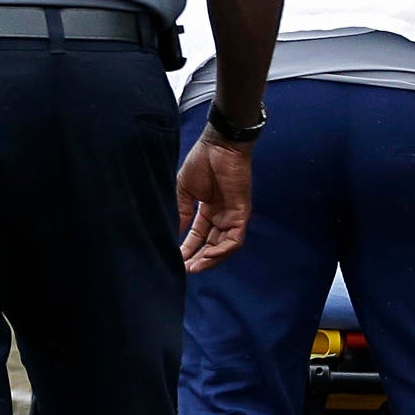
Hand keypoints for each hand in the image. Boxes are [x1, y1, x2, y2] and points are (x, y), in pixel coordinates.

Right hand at [175, 131, 253, 271]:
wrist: (219, 144)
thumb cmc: (202, 161)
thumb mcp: (184, 190)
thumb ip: (181, 212)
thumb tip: (172, 233)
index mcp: (208, 210)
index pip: (198, 236)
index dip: (187, 248)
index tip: (175, 260)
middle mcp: (222, 215)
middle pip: (211, 244)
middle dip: (198, 258)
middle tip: (184, 270)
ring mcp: (233, 215)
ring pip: (224, 246)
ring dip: (210, 259)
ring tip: (194, 267)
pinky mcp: (242, 213)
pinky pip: (235, 239)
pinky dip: (222, 250)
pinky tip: (207, 255)